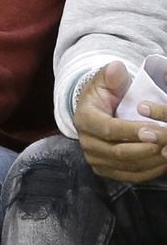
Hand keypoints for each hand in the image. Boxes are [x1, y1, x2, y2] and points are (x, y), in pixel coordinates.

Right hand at [74, 60, 166, 181]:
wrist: (96, 110)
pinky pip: (129, 176)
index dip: (131, 131)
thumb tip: (116, 68)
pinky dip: (149, 171)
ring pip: (126, 166)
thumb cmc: (105, 93)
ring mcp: (95, 159)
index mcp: (84, 119)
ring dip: (150, 161)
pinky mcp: (105, 170)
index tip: (154, 129)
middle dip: (146, 148)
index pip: (109, 129)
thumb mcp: (106, 80)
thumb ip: (112, 75)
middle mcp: (87, 143)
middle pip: (118, 152)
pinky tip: (163, 161)